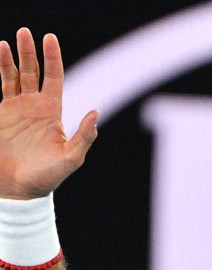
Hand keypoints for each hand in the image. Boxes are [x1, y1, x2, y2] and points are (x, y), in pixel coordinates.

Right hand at [0, 28, 97, 199]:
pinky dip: (1, 70)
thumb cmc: (48, 177)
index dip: (52, 58)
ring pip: (15, 76)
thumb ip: (84, 137)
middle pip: (33, 72)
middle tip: (27, 32)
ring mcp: (17, 109)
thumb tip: (96, 113)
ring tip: (12, 39)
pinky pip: (2, 87)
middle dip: (30, 52)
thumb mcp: (71, 158)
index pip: (54, 78)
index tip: (49, 38)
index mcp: (52, 112)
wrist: (19, 189)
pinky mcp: (2, 114)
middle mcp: (35, 106)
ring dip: (13, 57)